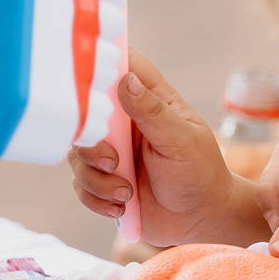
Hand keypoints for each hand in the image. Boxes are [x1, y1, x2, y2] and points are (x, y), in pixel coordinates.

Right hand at [71, 50, 240, 245]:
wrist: (201, 217)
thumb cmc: (200, 170)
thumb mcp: (182, 139)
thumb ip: (153, 111)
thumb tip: (126, 80)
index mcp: (149, 99)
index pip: (122, 65)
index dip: (100, 62)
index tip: (85, 76)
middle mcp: (125, 122)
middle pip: (85, 116)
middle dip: (92, 145)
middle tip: (114, 162)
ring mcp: (112, 151)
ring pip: (78, 155)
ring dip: (99, 180)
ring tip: (127, 192)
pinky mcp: (104, 180)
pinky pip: (81, 185)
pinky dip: (97, 199)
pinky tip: (123, 205)